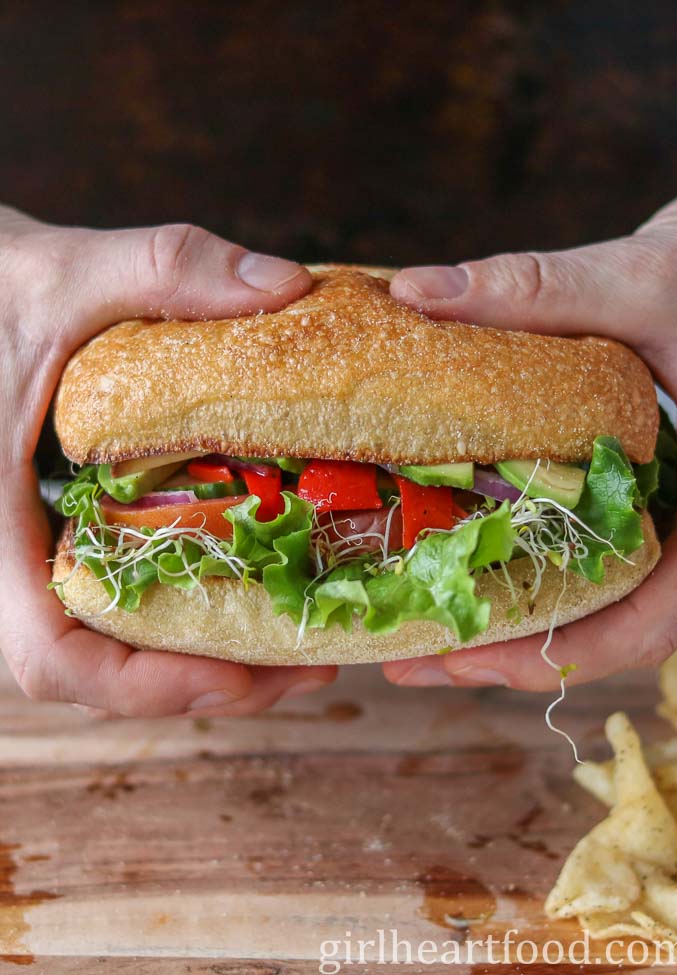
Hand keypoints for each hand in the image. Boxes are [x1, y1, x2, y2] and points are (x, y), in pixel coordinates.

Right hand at [0, 206, 336, 715]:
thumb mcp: (72, 271)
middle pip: (102, 672)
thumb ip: (166, 268)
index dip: (141, 687)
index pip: (49, 656)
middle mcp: (13, 560)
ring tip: (302, 646)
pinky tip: (255, 589)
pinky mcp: (68, 537)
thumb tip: (284, 286)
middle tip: (311, 667)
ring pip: (115, 648)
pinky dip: (188, 618)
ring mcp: (38, 556)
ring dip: (206, 661)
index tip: (239, 675)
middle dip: (206, 683)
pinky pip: (124, 604)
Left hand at [384, 181, 676, 691]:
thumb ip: (535, 288)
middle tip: (408, 656)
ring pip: (590, 595)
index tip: (460, 660)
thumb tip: (415, 292)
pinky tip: (453, 546)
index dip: (556, 656)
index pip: (650, 622)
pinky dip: (519, 557)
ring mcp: (664, 518)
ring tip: (415, 616)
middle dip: (507, 650)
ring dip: (508, 613)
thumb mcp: (637, 282)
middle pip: (604, 625)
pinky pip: (579, 546)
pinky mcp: (634, 493)